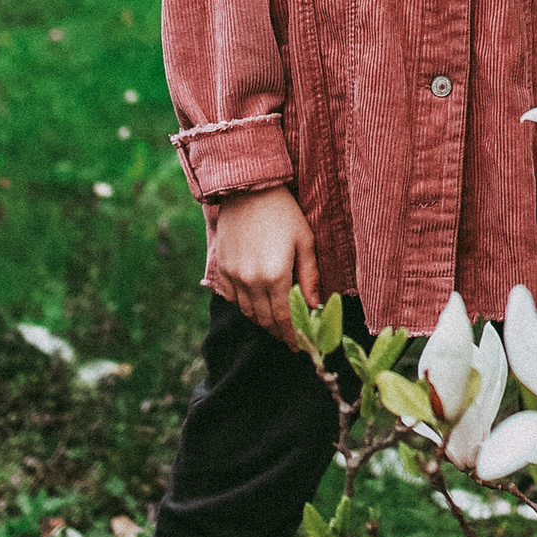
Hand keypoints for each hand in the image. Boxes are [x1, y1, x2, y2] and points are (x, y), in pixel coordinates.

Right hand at [206, 185, 318, 346]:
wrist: (248, 190)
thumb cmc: (284, 212)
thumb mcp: (305, 240)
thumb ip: (309, 276)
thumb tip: (314, 305)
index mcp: (275, 276)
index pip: (283, 318)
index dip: (292, 336)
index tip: (300, 346)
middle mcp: (251, 281)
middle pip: (265, 320)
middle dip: (279, 333)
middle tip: (290, 339)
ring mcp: (233, 276)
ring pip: (248, 312)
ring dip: (263, 322)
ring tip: (276, 325)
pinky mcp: (222, 269)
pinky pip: (234, 299)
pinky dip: (246, 307)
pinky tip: (257, 304)